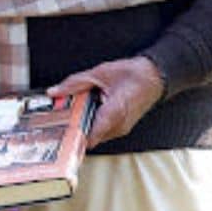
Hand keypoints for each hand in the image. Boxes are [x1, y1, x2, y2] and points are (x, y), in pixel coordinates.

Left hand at [46, 56, 163, 148]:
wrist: (155, 76)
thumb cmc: (134, 74)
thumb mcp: (99, 74)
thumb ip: (74, 84)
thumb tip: (56, 91)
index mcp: (114, 113)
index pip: (89, 136)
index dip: (71, 136)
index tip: (57, 132)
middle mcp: (119, 125)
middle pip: (88, 136)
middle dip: (73, 126)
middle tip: (59, 115)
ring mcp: (121, 128)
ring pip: (95, 134)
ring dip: (82, 123)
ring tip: (73, 108)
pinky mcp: (121, 127)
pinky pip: (102, 129)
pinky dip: (91, 121)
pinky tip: (87, 108)